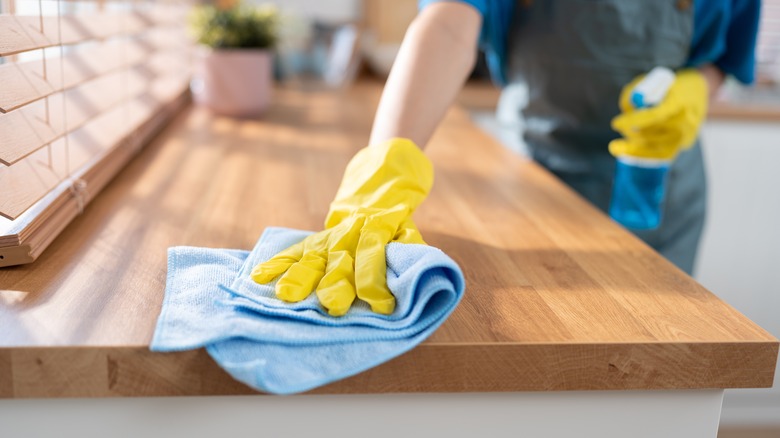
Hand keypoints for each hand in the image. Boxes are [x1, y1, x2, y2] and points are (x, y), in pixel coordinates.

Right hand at [251, 139, 433, 315]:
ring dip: (300, 276)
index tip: (380, 306)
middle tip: (332, 306)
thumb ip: (408, 249)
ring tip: (286, 295)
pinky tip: (260, 276)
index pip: (374, 257)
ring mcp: (330, 236)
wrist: (379, 183)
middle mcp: (350, 234)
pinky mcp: (316, 238)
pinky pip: (294, 250)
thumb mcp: (408, 229)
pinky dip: (277, 262)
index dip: (376, 281)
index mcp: (378, 231)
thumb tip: (410, 276)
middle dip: (336, 283)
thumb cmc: (397, 218)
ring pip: (313, 257)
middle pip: (341, 260)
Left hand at [610, 69, 707, 160]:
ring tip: (628, 133)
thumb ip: (636, 92)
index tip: (615, 123)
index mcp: (680, 101)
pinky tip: (629, 150)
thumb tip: (626, 108)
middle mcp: (686, 120)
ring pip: (654, 145)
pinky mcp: (686, 142)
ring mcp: (687, 133)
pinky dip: (644, 153)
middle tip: (619, 127)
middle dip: (630, 132)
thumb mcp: (653, 80)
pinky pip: (661, 154)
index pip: (654, 114)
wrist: (699, 90)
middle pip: (652, 133)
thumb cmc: (671, 84)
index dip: (633, 120)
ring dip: (635, 141)